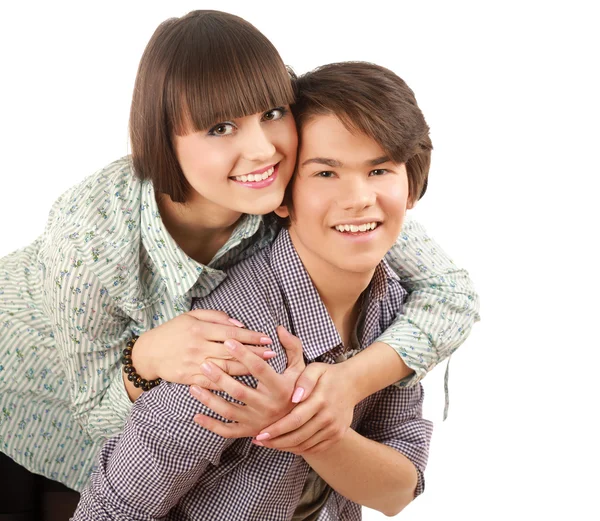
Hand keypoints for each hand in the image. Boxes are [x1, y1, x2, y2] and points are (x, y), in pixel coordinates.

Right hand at [132, 309, 274, 386]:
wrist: (148, 353)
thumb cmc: (173, 331)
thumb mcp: (191, 316)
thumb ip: (216, 317)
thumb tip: (239, 324)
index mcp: (199, 329)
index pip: (231, 333)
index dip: (250, 336)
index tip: (267, 338)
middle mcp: (198, 347)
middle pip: (231, 351)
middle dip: (254, 353)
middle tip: (272, 354)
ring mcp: (194, 364)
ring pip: (225, 368)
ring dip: (246, 368)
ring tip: (263, 368)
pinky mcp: (190, 379)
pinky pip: (213, 383)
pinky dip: (229, 383)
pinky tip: (244, 383)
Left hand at [190, 326, 304, 437]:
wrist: (300, 422)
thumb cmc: (296, 389)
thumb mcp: (300, 368)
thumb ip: (292, 347)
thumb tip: (279, 329)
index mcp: (280, 388)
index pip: (259, 369)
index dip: (244, 354)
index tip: (228, 341)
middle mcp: (268, 407)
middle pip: (239, 391)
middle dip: (220, 377)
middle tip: (204, 363)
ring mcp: (257, 422)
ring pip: (229, 411)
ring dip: (209, 399)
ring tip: (193, 386)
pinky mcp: (248, 432)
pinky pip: (226, 431)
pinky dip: (210, 425)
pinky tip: (196, 415)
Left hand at [252, 361, 357, 455]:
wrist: (352, 384)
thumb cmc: (327, 375)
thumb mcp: (315, 368)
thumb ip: (304, 380)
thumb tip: (294, 397)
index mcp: (321, 400)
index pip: (295, 420)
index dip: (276, 430)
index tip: (260, 434)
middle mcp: (328, 417)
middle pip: (298, 437)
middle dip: (276, 442)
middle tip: (258, 441)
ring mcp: (334, 429)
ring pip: (305, 445)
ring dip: (285, 447)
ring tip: (268, 443)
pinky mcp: (337, 436)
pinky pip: (315, 448)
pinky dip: (298, 449)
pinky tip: (285, 445)